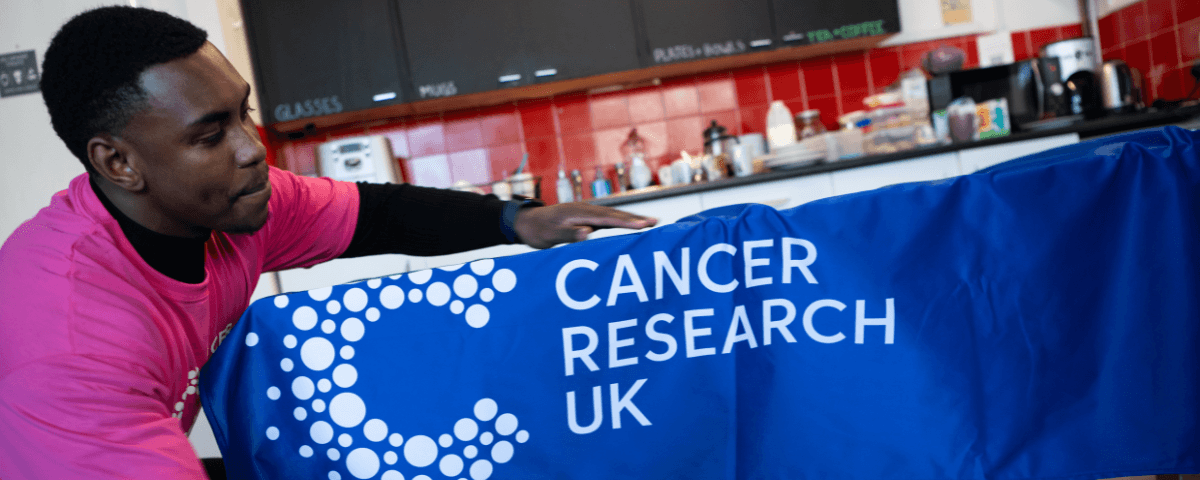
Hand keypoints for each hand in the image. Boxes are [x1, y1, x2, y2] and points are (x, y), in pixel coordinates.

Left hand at [513, 203, 656, 248]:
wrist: (526, 222)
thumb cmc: (538, 230)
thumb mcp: (550, 235)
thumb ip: (569, 233)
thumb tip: (588, 232)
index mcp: (579, 212)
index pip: (607, 218)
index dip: (626, 222)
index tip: (644, 226)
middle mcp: (586, 209)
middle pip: (615, 214)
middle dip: (636, 219)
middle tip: (656, 223)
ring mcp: (587, 212)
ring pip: (613, 216)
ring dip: (631, 219)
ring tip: (651, 223)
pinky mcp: (586, 218)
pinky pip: (608, 220)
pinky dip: (621, 222)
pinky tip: (630, 226)